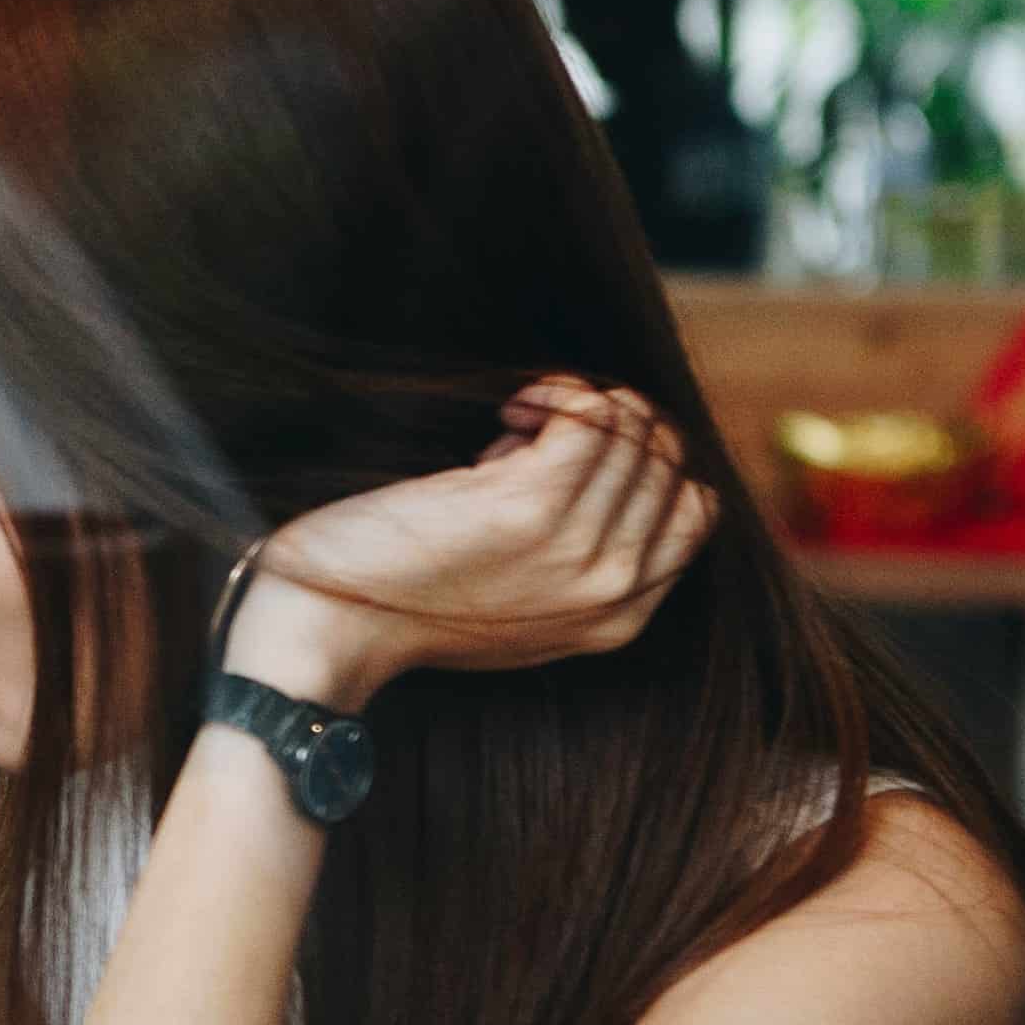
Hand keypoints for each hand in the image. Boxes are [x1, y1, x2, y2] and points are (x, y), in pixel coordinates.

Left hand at [227, 380, 715, 708]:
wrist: (329, 632)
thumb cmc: (408, 603)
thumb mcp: (521, 602)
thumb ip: (577, 560)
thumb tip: (613, 464)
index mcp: (621, 617)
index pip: (694, 509)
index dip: (642, 461)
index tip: (572, 455)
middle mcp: (614, 589)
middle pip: (667, 460)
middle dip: (605, 430)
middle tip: (527, 438)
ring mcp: (578, 550)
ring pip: (629, 431)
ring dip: (572, 407)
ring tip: (509, 428)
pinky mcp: (531, 506)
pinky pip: (589, 413)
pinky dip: (555, 393)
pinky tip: (509, 410)